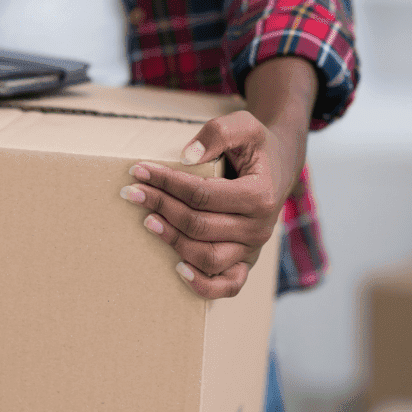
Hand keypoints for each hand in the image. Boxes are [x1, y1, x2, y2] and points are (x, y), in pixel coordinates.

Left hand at [121, 110, 298, 298]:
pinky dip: (203, 285)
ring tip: (147, 221)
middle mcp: (259, 228)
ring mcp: (253, 249)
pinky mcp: (247, 262)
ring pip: (208, 257)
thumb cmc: (256, 146)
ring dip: (172, 240)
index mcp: (260, 195)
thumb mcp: (244, 125)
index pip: (202, 193)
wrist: (279, 167)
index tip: (139, 171)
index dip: (167, 183)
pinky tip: (177, 269)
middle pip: (199, 225)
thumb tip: (186, 158)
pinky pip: (228, 286)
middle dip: (161, 206)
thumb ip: (218, 133)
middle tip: (132, 192)